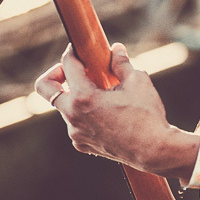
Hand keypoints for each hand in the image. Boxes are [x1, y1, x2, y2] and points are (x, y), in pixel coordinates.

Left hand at [35, 43, 195, 175]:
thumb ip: (121, 63)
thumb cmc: (147, 115)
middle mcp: (72, 116)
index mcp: (83, 97)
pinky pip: (76, 124)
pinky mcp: (82, 145)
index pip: (68, 64)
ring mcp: (75, 133)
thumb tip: (116, 49)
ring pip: (65, 106)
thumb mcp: (138, 81)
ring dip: (77, 96)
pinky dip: (86, 115)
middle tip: (75, 70)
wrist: (155, 151)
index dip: (73, 51)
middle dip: (55, 73)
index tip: (81, 48)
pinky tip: (108, 114)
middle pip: (45, 88)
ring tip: (104, 94)